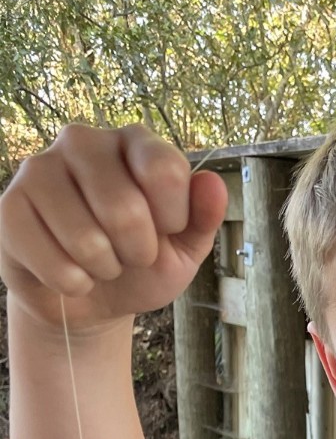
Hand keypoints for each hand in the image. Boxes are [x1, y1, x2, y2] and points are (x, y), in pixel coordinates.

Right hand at [0, 123, 227, 334]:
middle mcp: (83, 141)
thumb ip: (203, 218)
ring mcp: (40, 169)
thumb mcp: (184, 247)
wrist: (93, 297)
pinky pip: (56, 264)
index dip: (173, 219)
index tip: (167, 230)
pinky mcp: (10, 206)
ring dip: (105, 270)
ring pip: (87, 240)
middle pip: (125, 209)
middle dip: (138, 253)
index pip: (164, 169)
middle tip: (131, 255)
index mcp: (133, 141)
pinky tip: (71, 273)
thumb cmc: (142, 264)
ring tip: (100, 262)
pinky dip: (74, 284)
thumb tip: (213, 184)